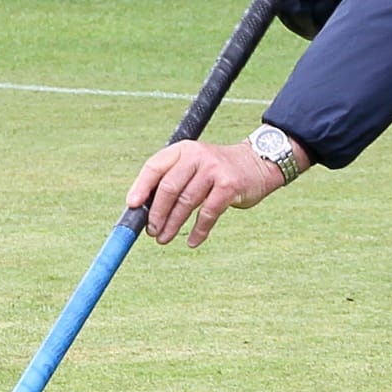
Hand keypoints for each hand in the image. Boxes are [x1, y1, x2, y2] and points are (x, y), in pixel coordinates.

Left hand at [127, 139, 286, 247]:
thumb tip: (144, 211)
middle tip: (151, 232)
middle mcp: (197, 156)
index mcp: (183, 150)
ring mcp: (214, 170)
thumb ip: (173, 180)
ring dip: (172, 225)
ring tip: (164, 238)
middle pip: (168, 188)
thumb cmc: (218, 170)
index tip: (132, 206)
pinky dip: (198, 231)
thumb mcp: (194, 165)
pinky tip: (192, 241)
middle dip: (157, 214)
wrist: (259, 163)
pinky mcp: (229, 186)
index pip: (155, 167)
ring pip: (186, 202)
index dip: (141, 187)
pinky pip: (207, 214)